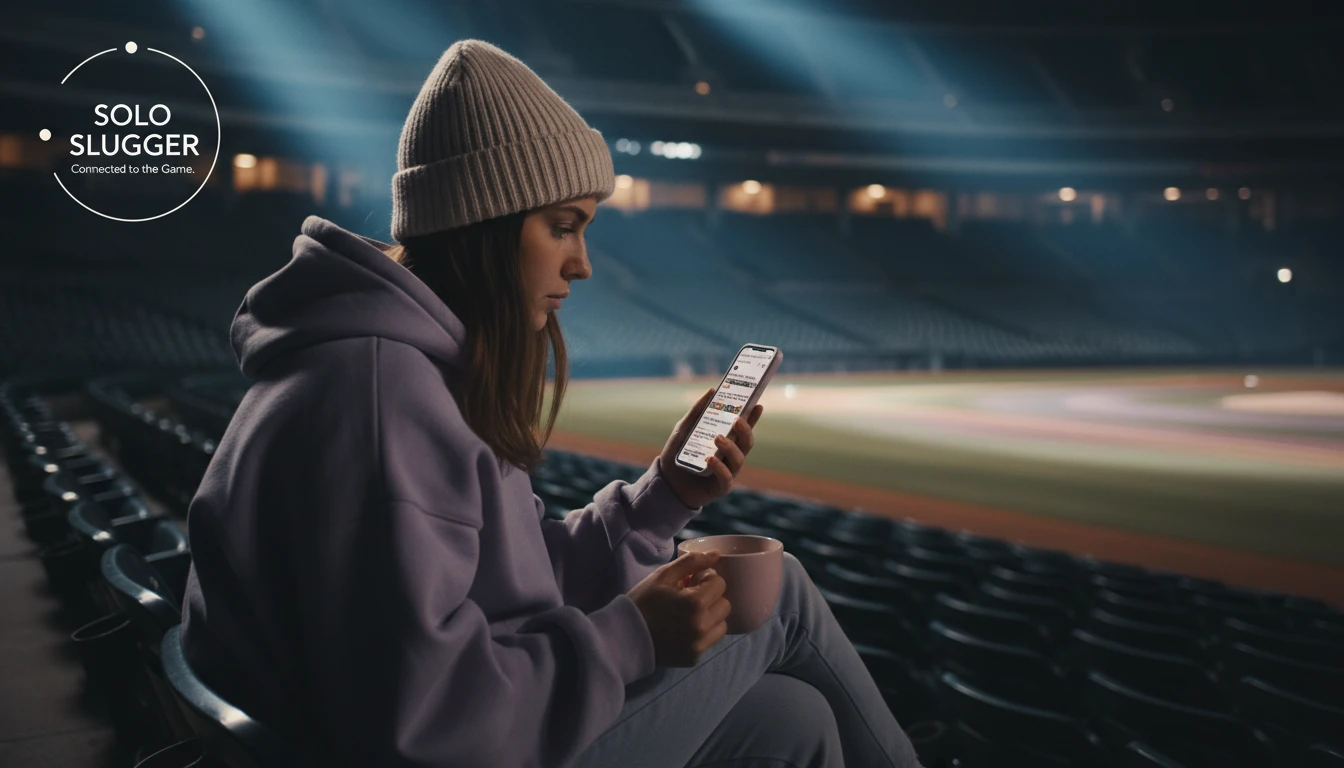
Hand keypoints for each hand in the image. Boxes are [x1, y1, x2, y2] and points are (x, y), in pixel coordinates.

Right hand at [627, 550, 729, 666]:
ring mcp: (699, 644)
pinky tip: (686, 628)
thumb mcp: (663, 575)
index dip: (706, 580)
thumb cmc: (644, 601)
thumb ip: (692, 562)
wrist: (625, 636)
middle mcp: (702, 626)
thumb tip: (717, 555)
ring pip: (722, 624)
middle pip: (725, 604)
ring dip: (712, 616)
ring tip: (692, 614)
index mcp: (695, 603)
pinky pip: (711, 640)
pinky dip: (704, 632)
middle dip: (712, 598)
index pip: (720, 584)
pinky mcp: (695, 657)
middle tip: (692, 597)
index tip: (692, 583)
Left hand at [658, 386, 764, 509]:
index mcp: (726, 441)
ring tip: (718, 438)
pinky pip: (726, 477)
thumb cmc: (677, 454)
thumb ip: (697, 412)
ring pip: (738, 459)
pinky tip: (710, 459)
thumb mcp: (684, 429)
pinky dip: (720, 468)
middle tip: (737, 420)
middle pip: (746, 443)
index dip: (752, 418)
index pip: (742, 429)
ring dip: (730, 447)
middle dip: (745, 431)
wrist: (666, 482)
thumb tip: (711, 391)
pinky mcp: (720, 487)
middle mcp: (730, 456)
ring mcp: (727, 472)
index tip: (757, 405)